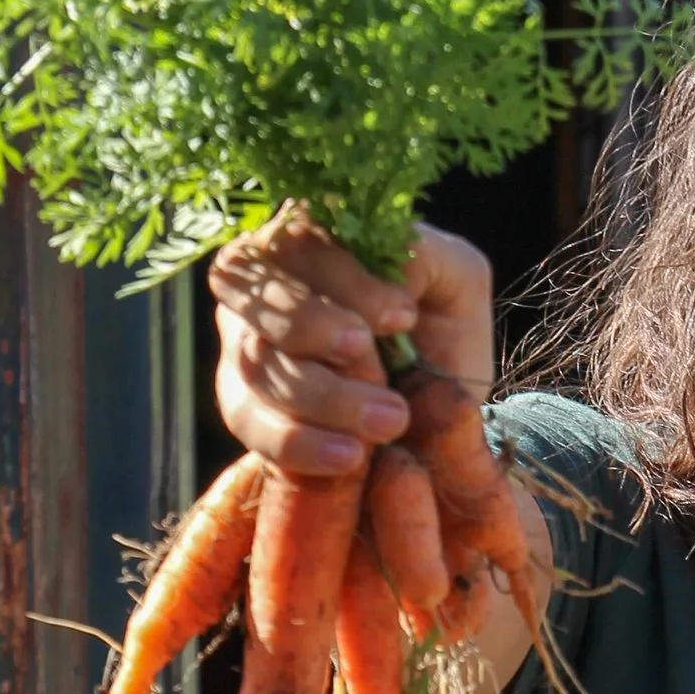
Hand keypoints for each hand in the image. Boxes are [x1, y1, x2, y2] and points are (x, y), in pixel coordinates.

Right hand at [210, 212, 495, 478]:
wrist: (436, 403)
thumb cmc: (441, 326)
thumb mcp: (454, 278)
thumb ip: (425, 256)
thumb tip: (383, 271)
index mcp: (311, 236)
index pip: (303, 243)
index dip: (345, 281)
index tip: (401, 316)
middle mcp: (262, 283)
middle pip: (261, 298)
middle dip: (315, 331)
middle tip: (378, 366)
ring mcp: (242, 341)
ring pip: (255, 362)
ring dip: (322, 396)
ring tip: (390, 422)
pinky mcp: (241, 401)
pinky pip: (248, 419)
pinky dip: (296, 442)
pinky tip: (347, 457)